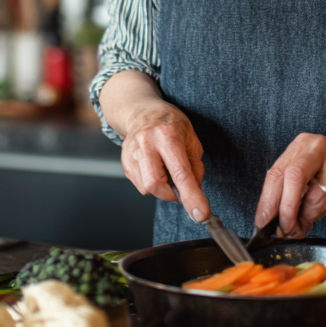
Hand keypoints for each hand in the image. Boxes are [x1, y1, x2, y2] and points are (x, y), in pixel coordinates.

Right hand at [121, 101, 210, 222]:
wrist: (142, 112)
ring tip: (165, 169)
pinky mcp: (125, 162)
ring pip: (147, 188)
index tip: (201, 214)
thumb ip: (196, 166)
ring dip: (161, 188)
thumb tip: (195, 192)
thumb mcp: (191, 138)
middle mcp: (146, 143)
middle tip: (179, 187)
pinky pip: (140, 186)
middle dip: (170, 194)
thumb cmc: (170, 124)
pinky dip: (152, 184)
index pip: (181, 173)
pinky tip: (155, 168)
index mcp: (167, 135)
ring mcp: (132, 153)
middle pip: (155, 185)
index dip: (192, 196)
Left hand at [255, 133, 325, 237]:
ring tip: (299, 226)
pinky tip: (313, 219)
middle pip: (290, 177)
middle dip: (282, 208)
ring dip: (301, 218)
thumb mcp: (312, 169)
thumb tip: (273, 217)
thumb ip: (292, 188)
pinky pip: (325, 201)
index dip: (266, 199)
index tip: (261, 220)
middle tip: (281, 228)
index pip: (276, 171)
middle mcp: (315, 147)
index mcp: (301, 144)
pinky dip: (315, 216)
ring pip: (309, 195)